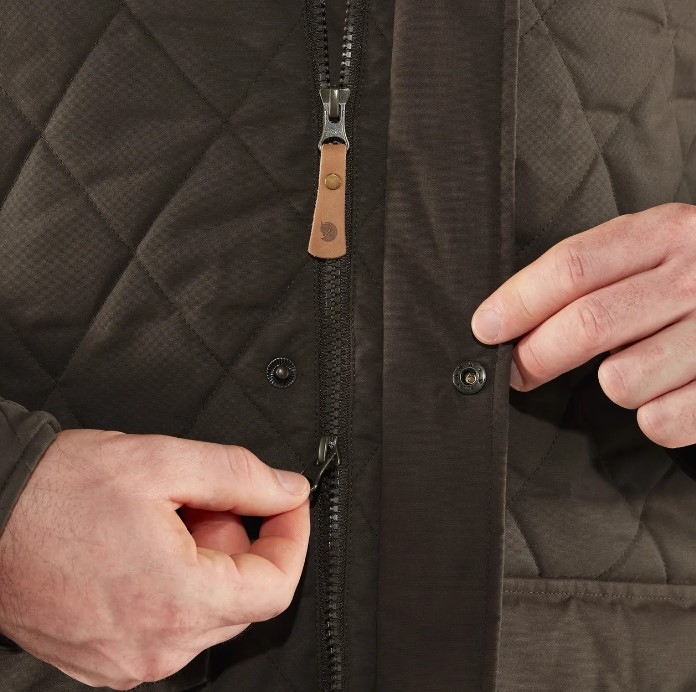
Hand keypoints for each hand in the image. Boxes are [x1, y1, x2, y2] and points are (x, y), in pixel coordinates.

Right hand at [0, 429, 309, 689]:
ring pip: (207, 611)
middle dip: (239, 542)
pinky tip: (143, 546)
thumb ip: (241, 477)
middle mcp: (155, 648)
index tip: (286, 505)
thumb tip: (287, 491)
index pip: (276, 587)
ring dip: (204, 560)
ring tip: (163, 519)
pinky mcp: (106, 660)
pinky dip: (174, 583)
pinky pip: (169, 624)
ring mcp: (127, 662)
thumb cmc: (57, 491)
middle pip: (243, 600)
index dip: (292, 538)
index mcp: (177, 602)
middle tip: (204, 500)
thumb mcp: (163, 462)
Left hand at [472, 202, 695, 447]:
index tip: (485, 328)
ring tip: (641, 368)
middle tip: (519, 371)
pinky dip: (655, 417)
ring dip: (615, 384)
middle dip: (537, 356)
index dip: (518, 301)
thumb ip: (596, 275)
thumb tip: (510, 320)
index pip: (573, 266)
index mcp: (668, 232)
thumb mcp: (658, 249)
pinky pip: (661, 421)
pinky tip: (674, 392)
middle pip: (587, 324)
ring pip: (622, 381)